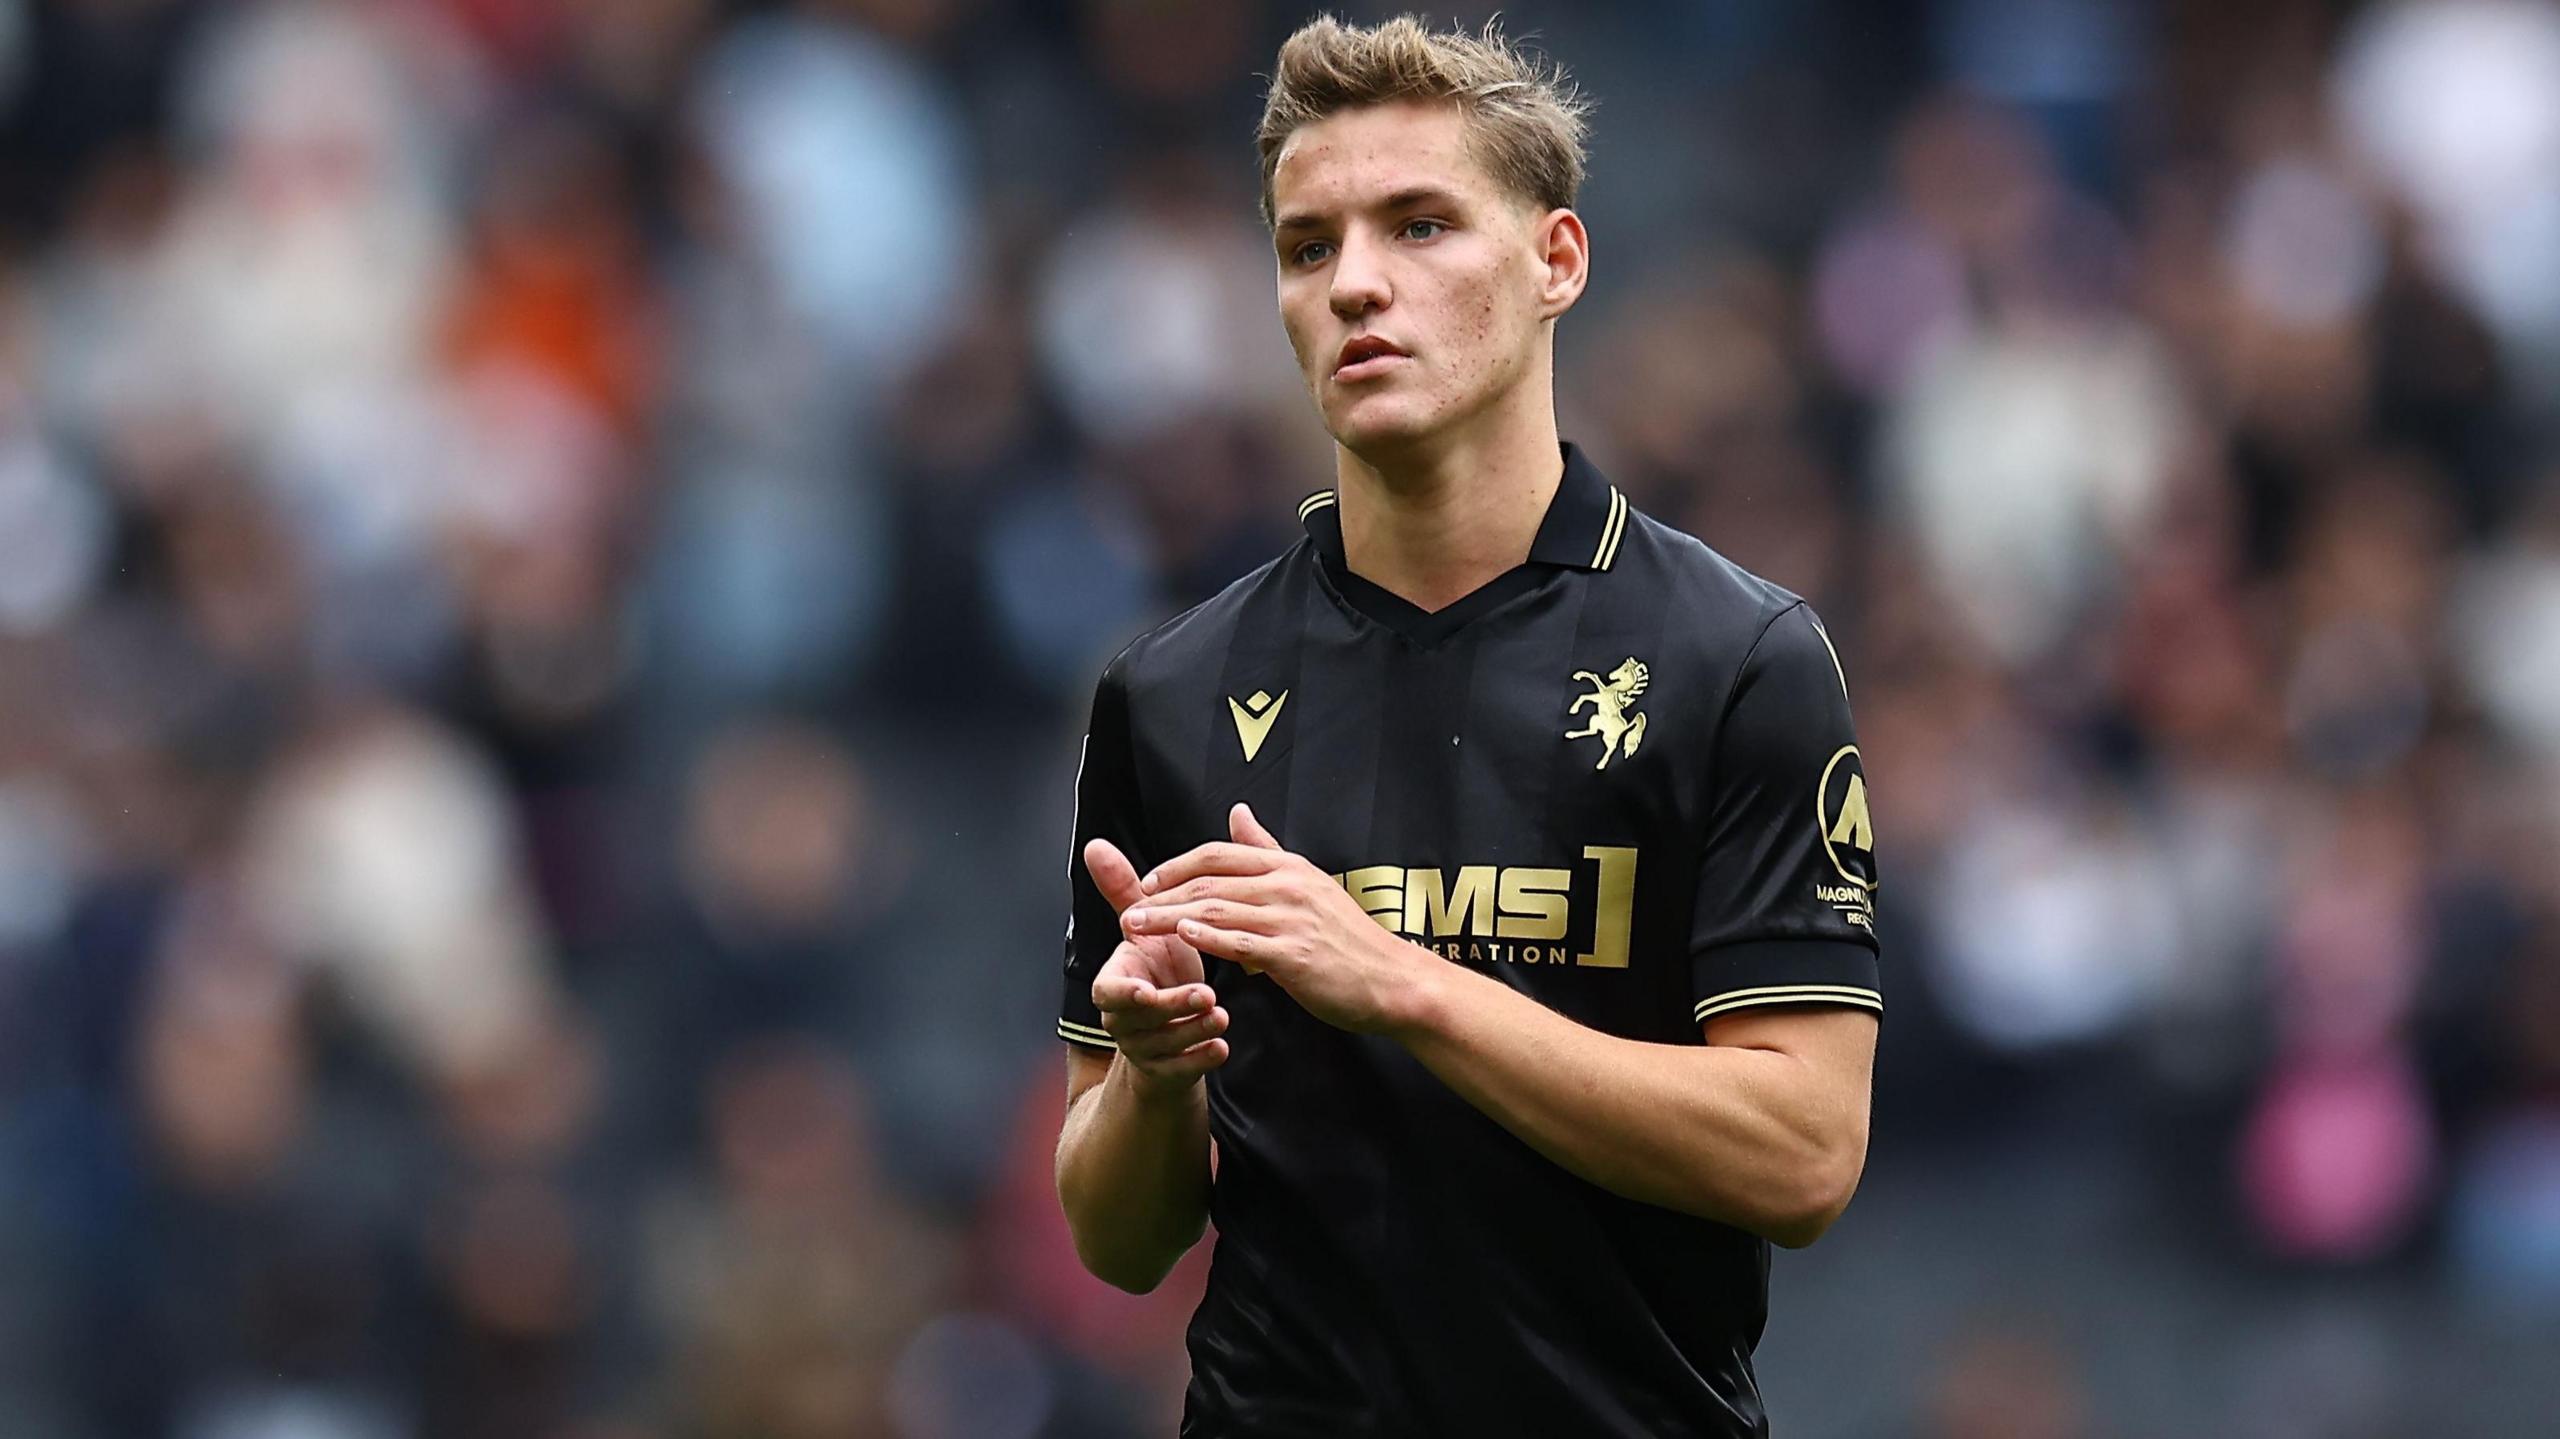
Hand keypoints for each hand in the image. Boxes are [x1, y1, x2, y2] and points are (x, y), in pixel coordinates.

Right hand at [1084, 837, 1229, 1095]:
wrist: (1164, 1028)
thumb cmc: (1155, 969)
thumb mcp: (1142, 932)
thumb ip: (1124, 891)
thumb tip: (1095, 845)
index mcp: (1114, 983)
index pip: (1108, 991)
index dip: (1124, 991)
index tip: (1146, 987)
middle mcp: (1122, 1019)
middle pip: (1140, 1019)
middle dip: (1171, 1007)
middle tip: (1207, 994)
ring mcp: (1144, 1048)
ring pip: (1163, 1046)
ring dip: (1192, 1031)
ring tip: (1222, 1017)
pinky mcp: (1167, 1071)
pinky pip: (1181, 1070)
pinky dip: (1200, 1059)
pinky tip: (1222, 1047)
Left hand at [1124, 804, 1434, 1035]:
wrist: (1393, 981)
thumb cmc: (1349, 940)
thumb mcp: (1310, 883)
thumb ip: (1268, 850)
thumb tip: (1238, 814)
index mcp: (1288, 867)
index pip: (1219, 853)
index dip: (1176, 865)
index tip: (1146, 881)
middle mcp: (1288, 885)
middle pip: (1210, 881)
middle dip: (1162, 894)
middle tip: (1128, 908)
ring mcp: (1292, 919)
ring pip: (1218, 910)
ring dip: (1170, 918)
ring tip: (1137, 926)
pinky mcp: (1295, 956)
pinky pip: (1242, 942)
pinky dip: (1209, 938)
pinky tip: (1182, 938)